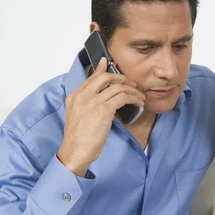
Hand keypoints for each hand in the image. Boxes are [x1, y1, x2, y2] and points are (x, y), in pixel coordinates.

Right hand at [57, 57, 144, 175]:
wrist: (74, 152)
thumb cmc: (78, 139)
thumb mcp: (79, 117)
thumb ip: (87, 105)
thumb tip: (103, 102)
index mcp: (75, 96)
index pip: (91, 77)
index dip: (102, 69)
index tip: (109, 62)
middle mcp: (82, 96)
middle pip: (105, 77)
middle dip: (122, 78)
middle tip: (132, 84)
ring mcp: (92, 102)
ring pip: (118, 87)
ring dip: (132, 91)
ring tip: (139, 97)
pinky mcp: (103, 110)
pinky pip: (122, 97)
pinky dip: (133, 98)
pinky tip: (137, 103)